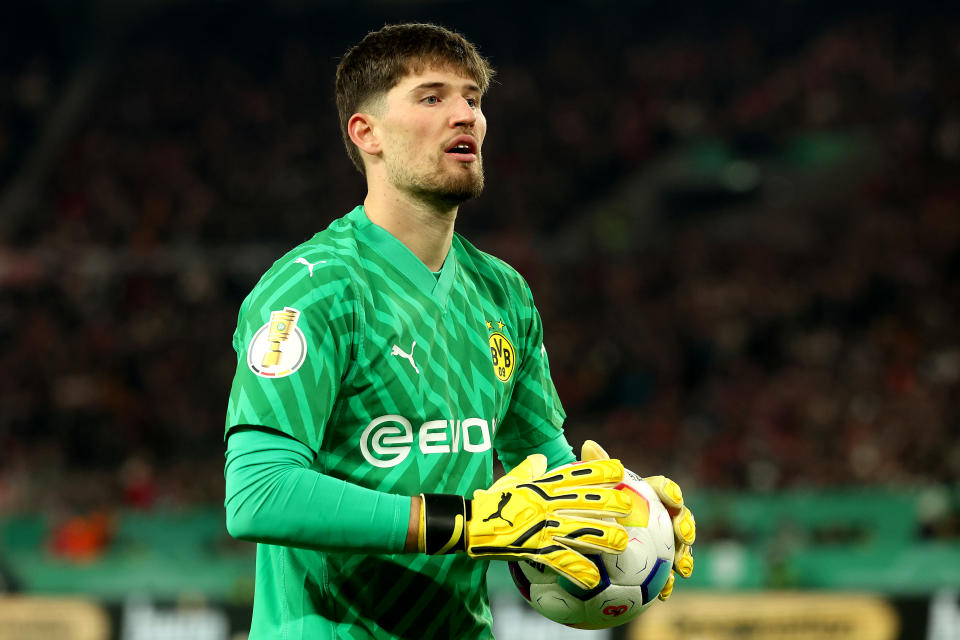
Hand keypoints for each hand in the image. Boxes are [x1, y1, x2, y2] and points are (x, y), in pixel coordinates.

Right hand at [418, 454, 631, 589]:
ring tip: (623, 544)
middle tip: (633, 510)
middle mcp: (547, 502)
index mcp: (543, 485)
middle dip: (613, 503)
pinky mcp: (534, 547)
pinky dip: (577, 570)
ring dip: (604, 537)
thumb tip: (541, 459)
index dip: (600, 470)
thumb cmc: (490, 502)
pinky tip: (592, 579)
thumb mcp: (511, 479)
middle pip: (586, 500)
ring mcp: (542, 525)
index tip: (621, 469)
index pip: (577, 473)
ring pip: (581, 529)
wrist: (469, 524)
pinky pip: (561, 560)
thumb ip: (529, 469)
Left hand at [580, 440, 695, 599]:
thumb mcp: (591, 489)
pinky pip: (667, 576)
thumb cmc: (591, 508)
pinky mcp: (656, 567)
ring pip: (680, 548)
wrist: (586, 538)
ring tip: (682, 568)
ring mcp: (660, 543)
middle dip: (687, 525)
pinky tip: (664, 594)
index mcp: (646, 496)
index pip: (663, 489)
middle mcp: (658, 518)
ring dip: (686, 557)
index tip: (672, 499)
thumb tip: (588, 443)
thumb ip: (595, 468)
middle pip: (680, 518)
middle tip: (682, 535)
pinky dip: (668, 584)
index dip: (671, 492)